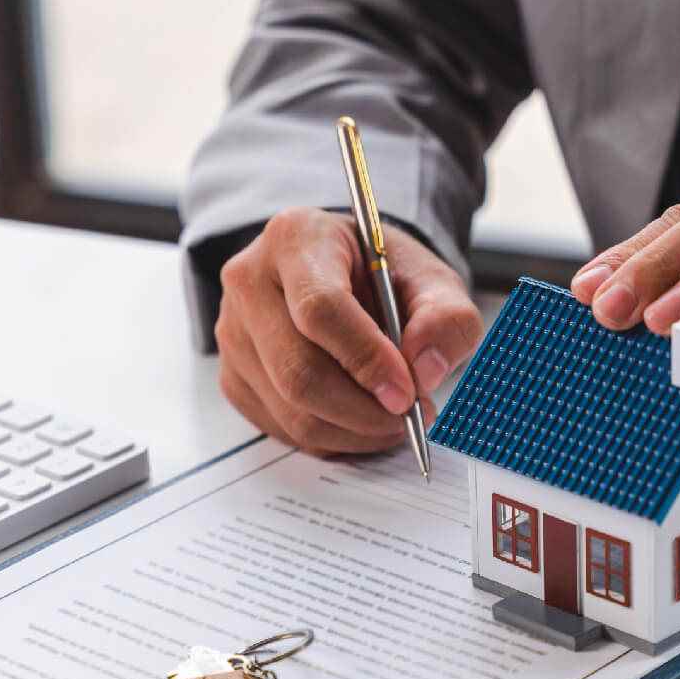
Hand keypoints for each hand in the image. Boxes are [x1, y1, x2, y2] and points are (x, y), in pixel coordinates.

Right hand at [216, 207, 482, 453]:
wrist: (343, 278)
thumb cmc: (381, 275)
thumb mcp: (431, 281)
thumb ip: (446, 319)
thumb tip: (426, 369)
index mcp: (296, 239)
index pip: (320, 309)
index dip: (366, 359)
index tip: (407, 392)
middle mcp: (250, 282)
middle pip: (298, 371)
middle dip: (363, 410)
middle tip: (411, 416)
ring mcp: (234, 334)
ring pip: (291, 409)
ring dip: (353, 431)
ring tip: (394, 419)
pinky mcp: (233, 377)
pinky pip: (283, 428)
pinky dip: (332, 439)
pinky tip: (361, 421)